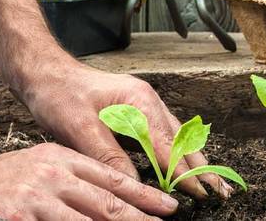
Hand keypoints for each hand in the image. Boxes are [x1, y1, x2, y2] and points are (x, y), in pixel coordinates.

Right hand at [0, 143, 177, 219]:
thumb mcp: (37, 167)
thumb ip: (70, 180)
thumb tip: (108, 200)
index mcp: (59, 158)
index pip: (111, 178)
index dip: (143, 194)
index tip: (168, 207)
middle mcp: (51, 175)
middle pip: (107, 203)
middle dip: (140, 219)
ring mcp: (35, 199)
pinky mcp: (20, 218)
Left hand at [23, 65, 233, 198]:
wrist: (45, 73)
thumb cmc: (59, 94)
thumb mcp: (79, 128)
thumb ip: (108, 156)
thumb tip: (133, 185)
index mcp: (139, 101)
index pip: (168, 145)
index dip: (184, 172)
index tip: (199, 193)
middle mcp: (148, 101)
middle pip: (182, 140)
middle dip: (201, 167)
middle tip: (220, 193)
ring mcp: (144, 106)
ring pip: (178, 137)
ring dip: (194, 161)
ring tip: (211, 184)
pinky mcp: (137, 113)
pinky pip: (165, 136)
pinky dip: (177, 154)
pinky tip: (184, 167)